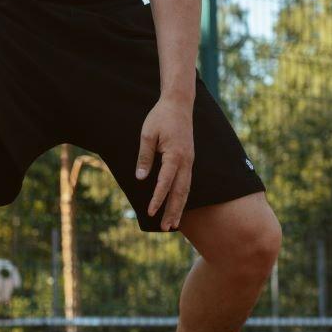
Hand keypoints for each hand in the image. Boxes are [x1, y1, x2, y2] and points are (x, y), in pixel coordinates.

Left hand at [135, 98, 194, 230]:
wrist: (178, 104)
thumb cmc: (160, 118)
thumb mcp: (147, 135)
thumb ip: (144, 157)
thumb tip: (140, 179)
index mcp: (174, 154)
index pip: (165, 181)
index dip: (158, 198)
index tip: (151, 212)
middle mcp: (186, 161)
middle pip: (180, 191)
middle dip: (173, 210)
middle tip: (166, 227)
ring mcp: (190, 161)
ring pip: (186, 189)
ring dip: (179, 207)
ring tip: (173, 224)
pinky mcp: (189, 160)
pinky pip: (187, 182)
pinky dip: (182, 196)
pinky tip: (178, 206)